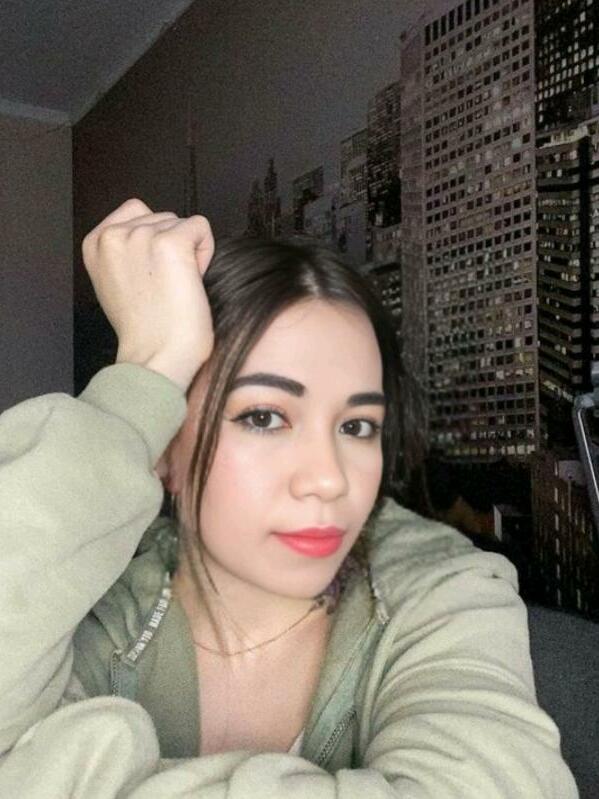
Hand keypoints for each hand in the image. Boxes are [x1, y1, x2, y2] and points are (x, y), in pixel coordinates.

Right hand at [82, 198, 214, 391]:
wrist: (156, 357)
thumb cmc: (144, 330)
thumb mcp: (114, 282)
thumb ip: (124, 253)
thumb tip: (149, 238)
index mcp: (95, 243)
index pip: (135, 212)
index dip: (153, 241)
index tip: (150, 275)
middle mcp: (113, 234)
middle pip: (162, 217)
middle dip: (172, 247)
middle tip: (165, 287)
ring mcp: (141, 235)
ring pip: (183, 223)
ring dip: (189, 252)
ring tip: (176, 287)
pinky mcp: (171, 242)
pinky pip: (201, 228)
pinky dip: (205, 252)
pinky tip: (192, 281)